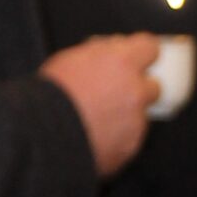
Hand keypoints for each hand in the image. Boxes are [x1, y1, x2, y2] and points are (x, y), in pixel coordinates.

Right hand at [39, 33, 160, 175]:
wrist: (41, 137)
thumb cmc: (48, 97)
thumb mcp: (69, 60)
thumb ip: (96, 54)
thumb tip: (109, 50)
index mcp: (121, 63)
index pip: (150, 47)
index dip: (142, 53)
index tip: (137, 58)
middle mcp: (135, 91)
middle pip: (154, 87)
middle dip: (139, 89)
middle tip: (115, 95)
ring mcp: (135, 123)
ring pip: (140, 118)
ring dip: (125, 118)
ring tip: (95, 123)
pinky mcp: (129, 148)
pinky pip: (128, 141)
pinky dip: (116, 141)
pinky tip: (93, 140)